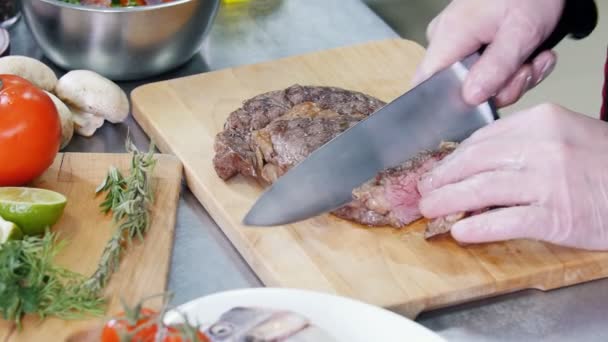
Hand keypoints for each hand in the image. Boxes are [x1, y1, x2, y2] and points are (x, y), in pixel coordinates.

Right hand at [412, 0, 563, 106]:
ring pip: (479, 82)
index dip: (450, 103)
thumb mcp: (522, 32)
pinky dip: (514, 69)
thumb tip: (470, 98)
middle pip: (460, 88)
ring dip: (513, 79)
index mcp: (449, 35)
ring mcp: (459, 42)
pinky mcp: (473, 43)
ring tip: (535, 58)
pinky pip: (487, 71)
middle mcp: (446, 40)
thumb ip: (496, 68)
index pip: (426, 85)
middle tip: (527, 71)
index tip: (486, 102)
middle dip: (500, 88)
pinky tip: (531, 56)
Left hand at [417, 103, 607, 250]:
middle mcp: (542, 147)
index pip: (482, 139)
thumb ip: (522, 145)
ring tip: (429, 209)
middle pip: (475, 162)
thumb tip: (475, 167)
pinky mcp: (555, 215)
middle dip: (442, 178)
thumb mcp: (563, 137)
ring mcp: (548, 181)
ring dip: (448, 201)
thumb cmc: (603, 164)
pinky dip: (477, 227)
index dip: (452, 158)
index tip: (436, 169)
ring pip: (482, 190)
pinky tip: (460, 231)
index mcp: (540, 122)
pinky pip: (504, 220)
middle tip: (423, 190)